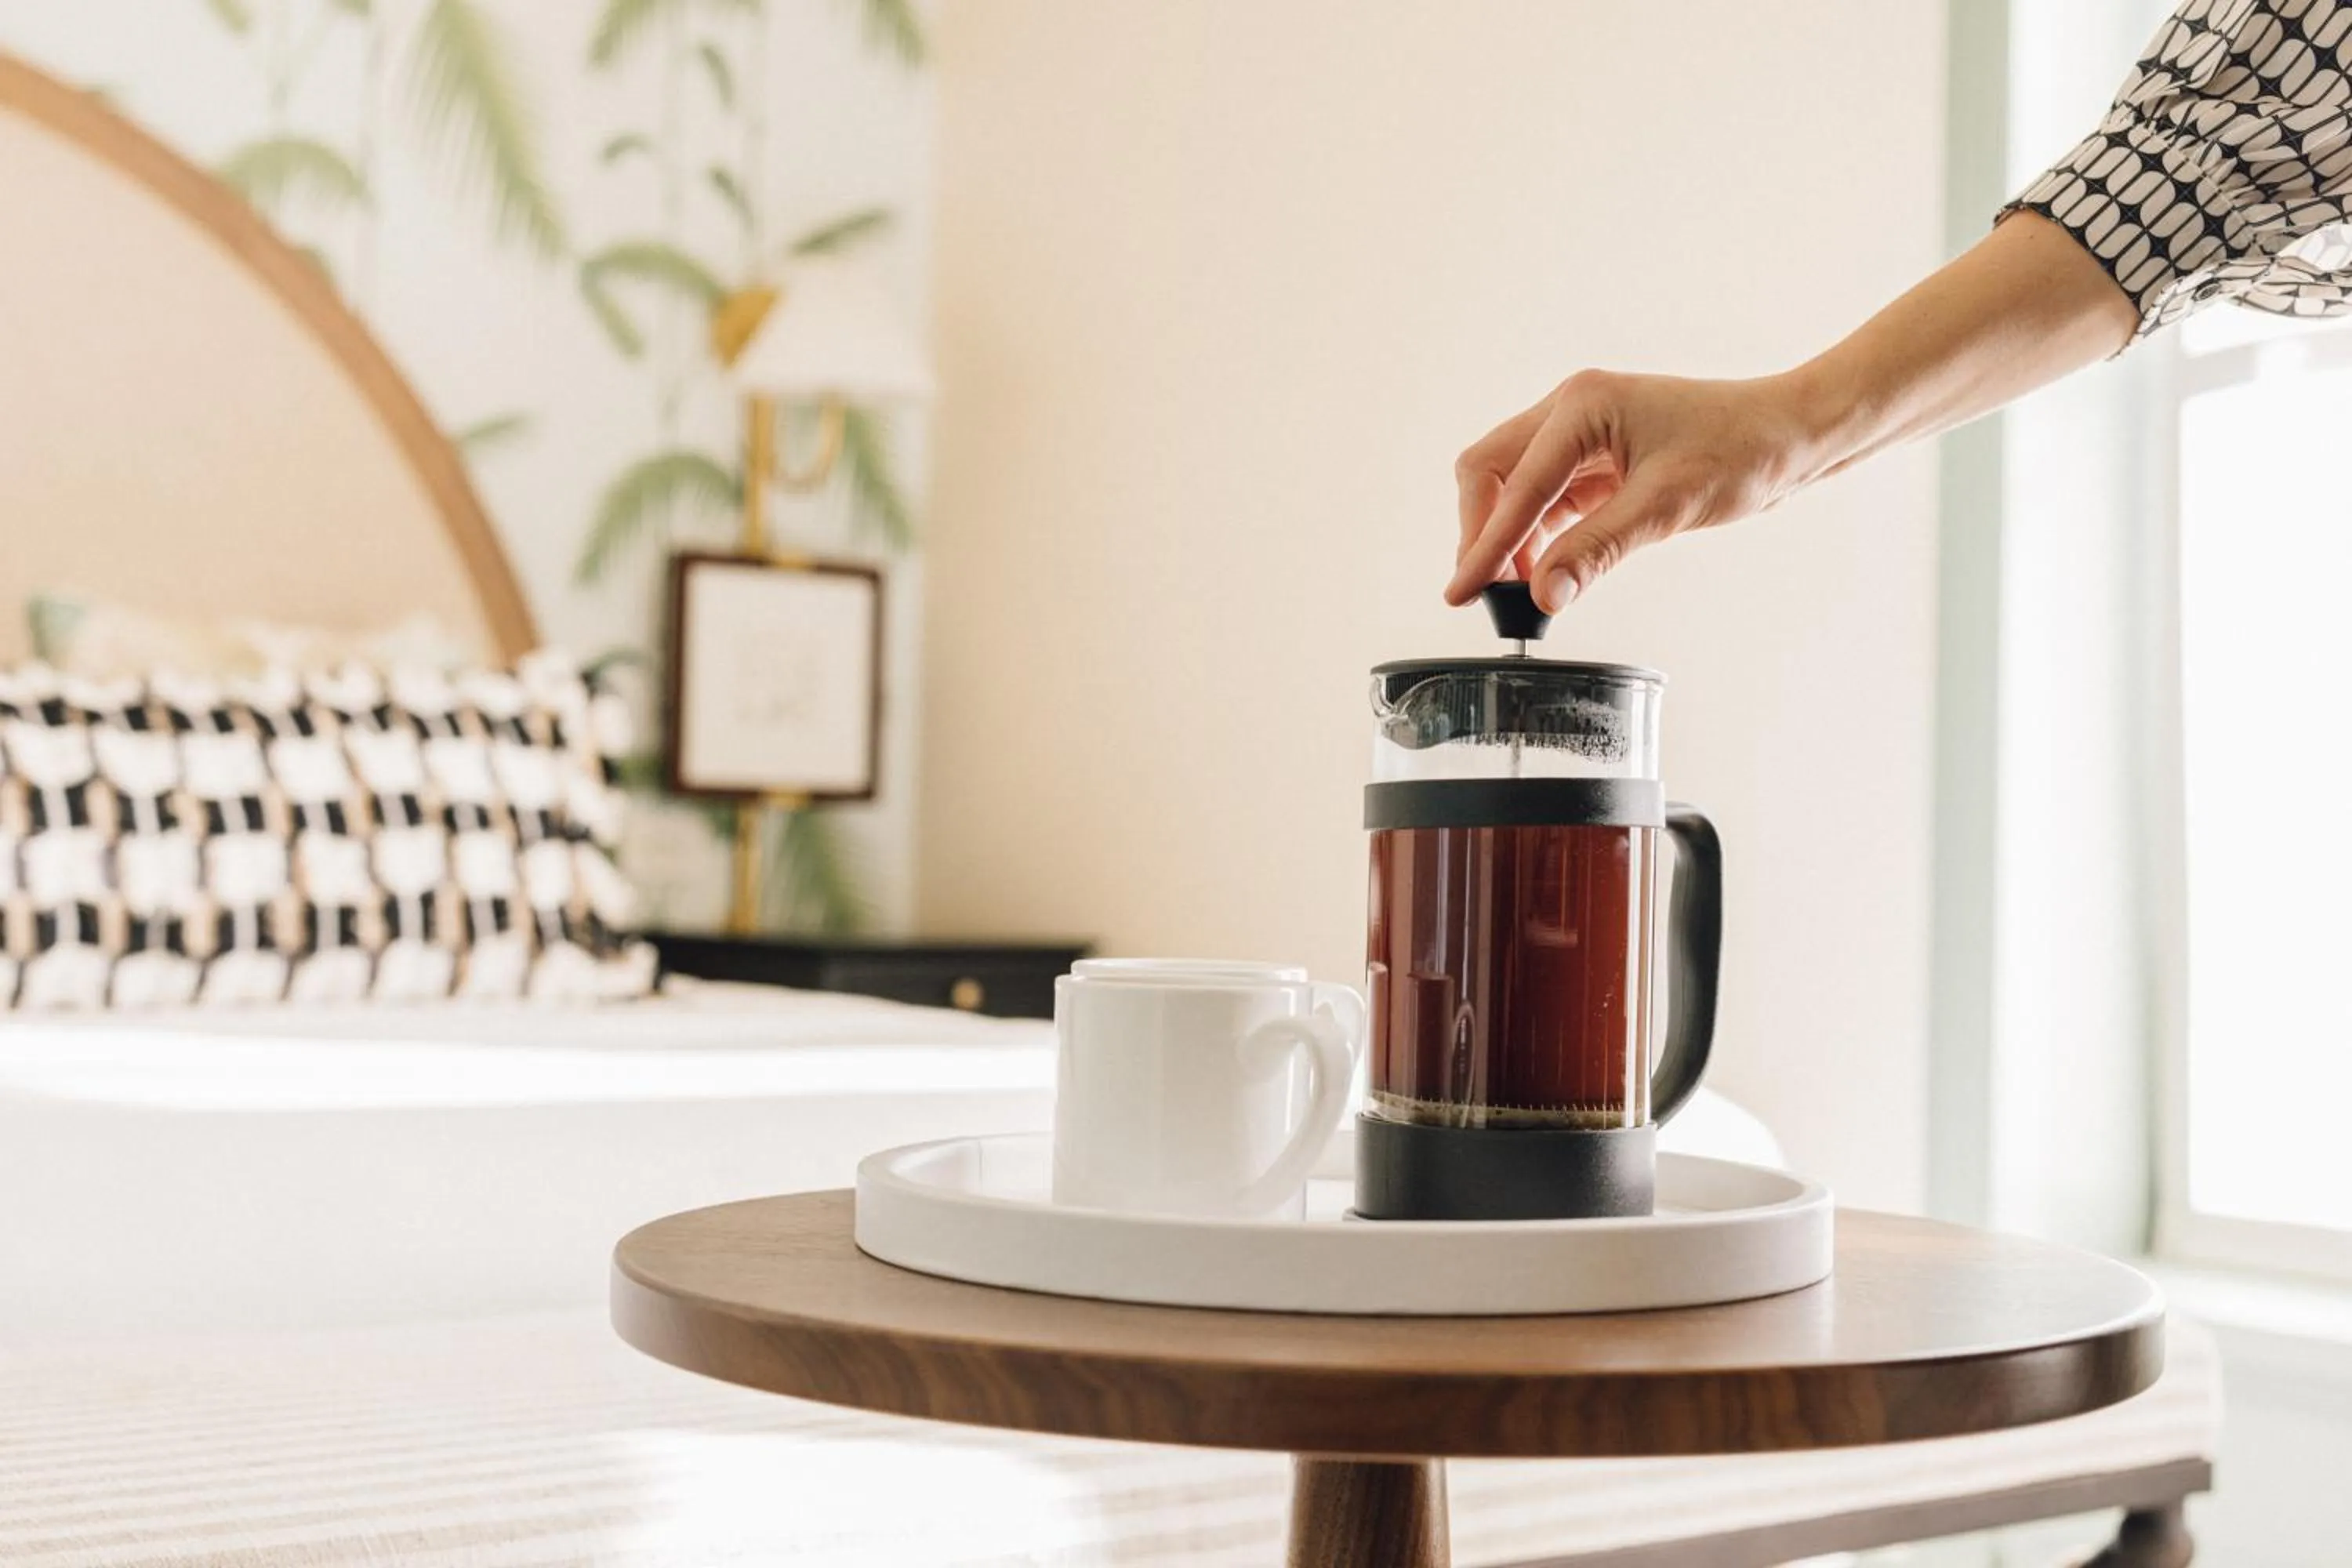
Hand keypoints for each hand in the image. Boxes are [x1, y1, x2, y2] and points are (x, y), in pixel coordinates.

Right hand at [1444, 213, 2139, 614]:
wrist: (1794, 433)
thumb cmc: (1743, 453)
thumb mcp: (1667, 508)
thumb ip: (1596, 551)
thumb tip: (1541, 596)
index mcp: (1581, 407)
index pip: (1513, 487)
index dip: (1483, 547)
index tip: (1458, 594)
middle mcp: (1570, 409)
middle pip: (1488, 472)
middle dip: (1482, 532)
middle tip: (1487, 594)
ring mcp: (1580, 430)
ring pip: (1510, 483)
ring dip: (1507, 534)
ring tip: (1518, 589)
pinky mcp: (1595, 453)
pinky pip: (1543, 493)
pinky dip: (1535, 531)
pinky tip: (1549, 566)